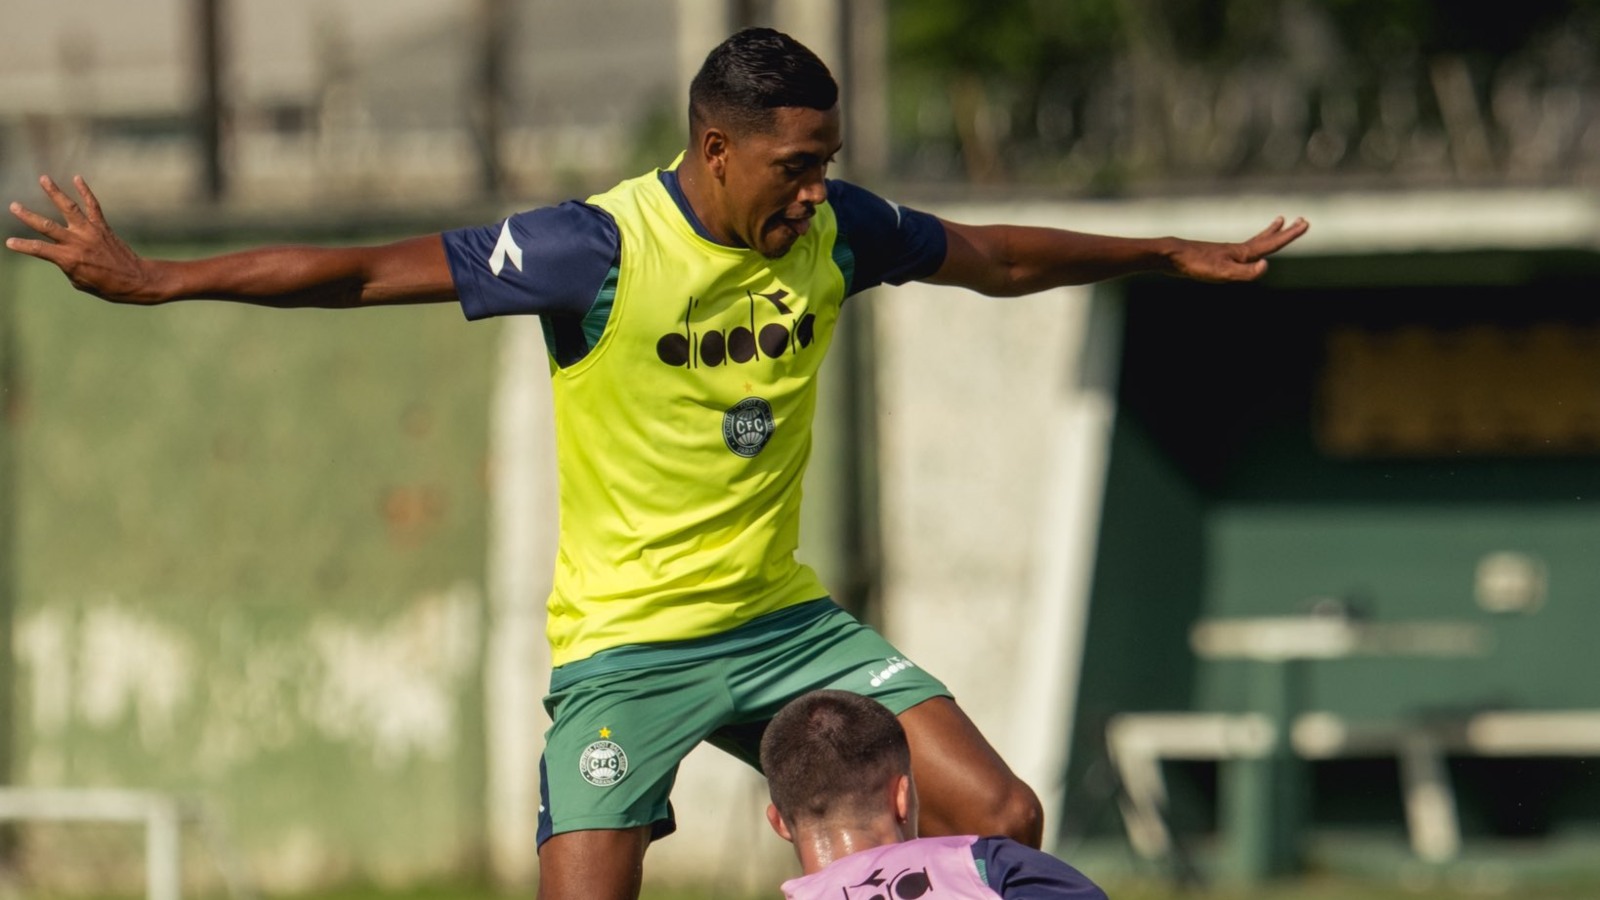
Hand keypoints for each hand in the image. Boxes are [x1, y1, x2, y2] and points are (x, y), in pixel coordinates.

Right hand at [6, 175, 161, 303]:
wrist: (136, 280)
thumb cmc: (106, 286)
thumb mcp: (79, 281)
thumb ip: (66, 264)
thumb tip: (62, 251)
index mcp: (69, 259)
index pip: (38, 250)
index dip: (23, 246)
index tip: (9, 242)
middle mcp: (78, 242)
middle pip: (47, 226)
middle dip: (28, 216)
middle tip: (13, 206)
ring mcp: (90, 231)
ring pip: (69, 208)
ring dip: (55, 192)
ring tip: (43, 178)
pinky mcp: (102, 226)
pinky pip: (93, 205)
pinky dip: (85, 191)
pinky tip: (77, 178)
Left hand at [1169, 216, 1308, 282]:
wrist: (1171, 256)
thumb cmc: (1196, 265)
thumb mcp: (1223, 273)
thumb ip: (1245, 272)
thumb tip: (1267, 266)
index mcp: (1243, 253)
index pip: (1272, 244)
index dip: (1289, 235)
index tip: (1305, 223)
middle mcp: (1238, 250)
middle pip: (1267, 239)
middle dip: (1285, 231)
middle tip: (1301, 220)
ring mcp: (1227, 252)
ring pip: (1254, 241)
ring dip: (1269, 232)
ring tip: (1278, 222)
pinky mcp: (1217, 257)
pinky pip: (1242, 250)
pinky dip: (1251, 246)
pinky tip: (1245, 252)